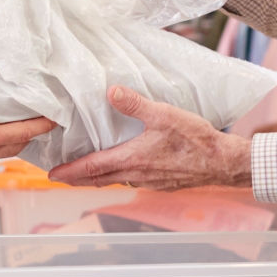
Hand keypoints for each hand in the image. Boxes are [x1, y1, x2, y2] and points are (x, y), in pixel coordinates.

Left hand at [49, 85, 250, 188]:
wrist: (223, 163)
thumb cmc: (195, 140)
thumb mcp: (163, 114)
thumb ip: (135, 104)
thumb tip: (110, 91)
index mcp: (132, 159)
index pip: (92, 168)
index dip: (70, 171)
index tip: (53, 175)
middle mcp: (137, 175)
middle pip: (99, 179)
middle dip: (78, 178)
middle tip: (61, 178)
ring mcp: (149, 182)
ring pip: (116, 182)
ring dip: (98, 178)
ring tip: (86, 173)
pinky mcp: (162, 184)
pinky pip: (133, 182)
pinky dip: (119, 178)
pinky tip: (123, 170)